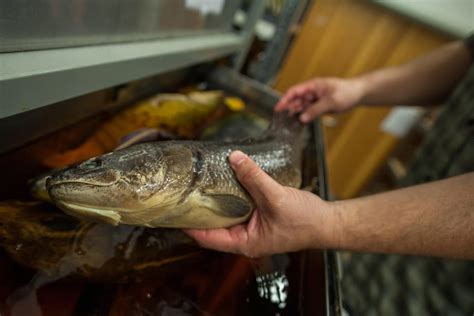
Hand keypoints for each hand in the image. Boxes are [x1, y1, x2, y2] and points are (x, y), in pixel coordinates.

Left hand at [184, 151, 338, 257]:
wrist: (328, 222)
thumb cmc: (305, 221)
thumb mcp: (275, 198)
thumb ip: (254, 177)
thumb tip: (234, 157)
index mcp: (244, 242)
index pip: (207, 238)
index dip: (189, 225)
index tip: (174, 211)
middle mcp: (245, 237)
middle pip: (215, 225)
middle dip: (201, 209)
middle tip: (186, 192)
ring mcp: (253, 227)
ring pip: (228, 213)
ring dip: (218, 200)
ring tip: (202, 184)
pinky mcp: (261, 216)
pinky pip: (241, 205)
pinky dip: (233, 194)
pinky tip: (228, 179)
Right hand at [275, 77, 365, 122]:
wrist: (359, 93)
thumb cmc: (347, 92)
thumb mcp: (331, 102)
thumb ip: (315, 110)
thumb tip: (302, 118)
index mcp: (313, 86)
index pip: (294, 91)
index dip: (284, 99)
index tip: (278, 108)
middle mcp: (312, 91)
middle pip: (296, 99)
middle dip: (289, 108)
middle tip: (283, 119)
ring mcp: (316, 98)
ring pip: (302, 106)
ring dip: (297, 113)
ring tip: (291, 123)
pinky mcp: (319, 105)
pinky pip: (309, 110)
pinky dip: (305, 116)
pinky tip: (302, 122)